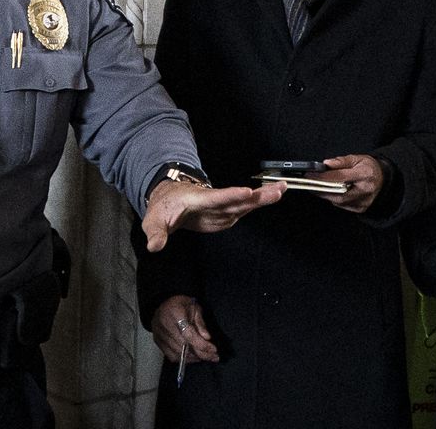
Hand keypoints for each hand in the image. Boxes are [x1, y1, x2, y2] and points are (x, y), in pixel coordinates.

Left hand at [141, 178, 285, 251]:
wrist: (170, 200)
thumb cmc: (162, 208)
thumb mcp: (153, 221)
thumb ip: (156, 233)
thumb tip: (154, 246)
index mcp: (196, 199)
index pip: (216, 198)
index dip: (231, 196)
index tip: (247, 192)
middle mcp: (213, 201)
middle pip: (237, 199)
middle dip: (257, 194)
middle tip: (278, 188)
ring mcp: (220, 207)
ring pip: (244, 202)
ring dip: (263, 197)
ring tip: (282, 189)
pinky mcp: (225, 213)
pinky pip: (244, 208)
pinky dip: (259, 203)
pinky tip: (274, 197)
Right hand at [150, 295, 219, 363]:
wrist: (163, 302)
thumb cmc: (181, 304)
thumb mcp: (195, 308)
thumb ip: (200, 323)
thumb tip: (207, 338)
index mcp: (175, 313)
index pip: (189, 334)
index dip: (201, 344)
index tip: (214, 349)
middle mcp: (164, 325)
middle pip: (183, 346)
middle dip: (201, 353)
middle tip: (213, 356)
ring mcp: (159, 334)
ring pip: (177, 353)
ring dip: (193, 358)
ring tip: (206, 357)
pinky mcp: (157, 341)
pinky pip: (171, 355)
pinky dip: (183, 359)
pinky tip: (194, 358)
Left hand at [316, 154, 384, 212]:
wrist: (383, 179)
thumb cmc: (368, 167)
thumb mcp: (357, 158)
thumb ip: (341, 161)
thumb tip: (326, 164)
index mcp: (365, 174)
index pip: (341, 177)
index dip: (324, 177)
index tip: (311, 175)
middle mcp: (366, 190)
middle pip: (339, 193)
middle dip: (322, 189)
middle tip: (310, 183)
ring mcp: (364, 202)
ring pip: (339, 201)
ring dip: (326, 194)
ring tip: (316, 187)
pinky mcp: (361, 209)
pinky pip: (343, 205)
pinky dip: (334, 199)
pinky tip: (329, 192)